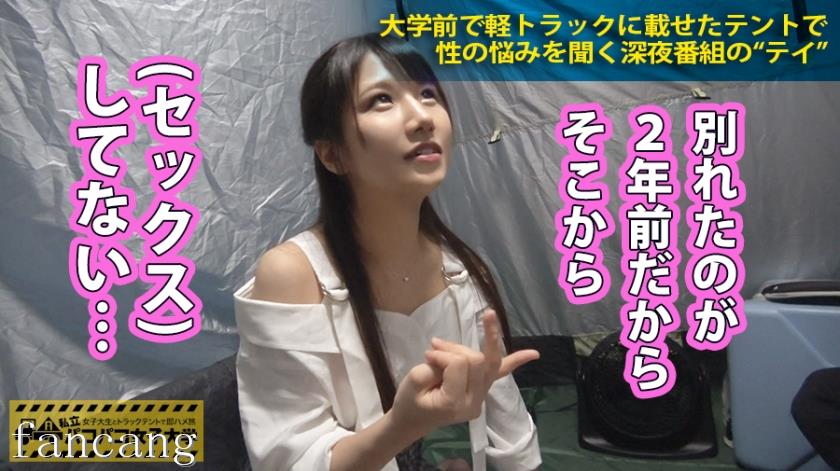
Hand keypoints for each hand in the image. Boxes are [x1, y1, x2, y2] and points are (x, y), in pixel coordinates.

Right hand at [390, 309, 538, 437]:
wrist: (412, 421)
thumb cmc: (409, 403)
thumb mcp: (413, 381)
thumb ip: (432, 365)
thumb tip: (445, 350)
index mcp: (455, 403)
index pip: (459, 364)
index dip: (443, 354)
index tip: (427, 356)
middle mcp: (474, 402)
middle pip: (476, 360)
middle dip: (455, 349)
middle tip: (434, 348)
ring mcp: (480, 398)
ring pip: (487, 361)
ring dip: (468, 347)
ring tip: (442, 343)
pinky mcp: (481, 391)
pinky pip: (500, 374)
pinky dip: (515, 361)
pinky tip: (534, 354)